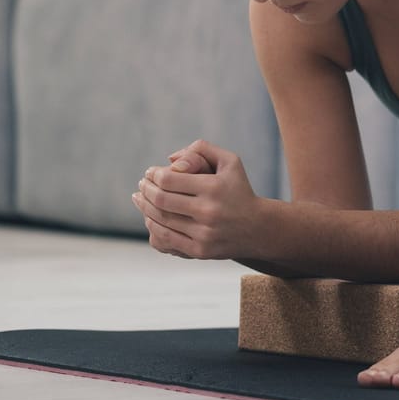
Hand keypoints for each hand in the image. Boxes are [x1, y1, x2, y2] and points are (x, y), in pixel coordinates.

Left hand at [134, 139, 268, 260]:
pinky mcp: (200, 251)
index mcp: (213, 187)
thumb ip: (202, 149)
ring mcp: (204, 233)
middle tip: (142, 185)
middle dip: (145, 190)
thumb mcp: (230, 161)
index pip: (169, 180)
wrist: (258, 228)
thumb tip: (171, 159)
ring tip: (140, 199)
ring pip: (160, 221)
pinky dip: (153, 228)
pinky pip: (167, 239)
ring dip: (144, 208)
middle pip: (161, 200)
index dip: (153, 175)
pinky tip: (149, 219)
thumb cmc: (239, 190)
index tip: (149, 173)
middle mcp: (208, 211)